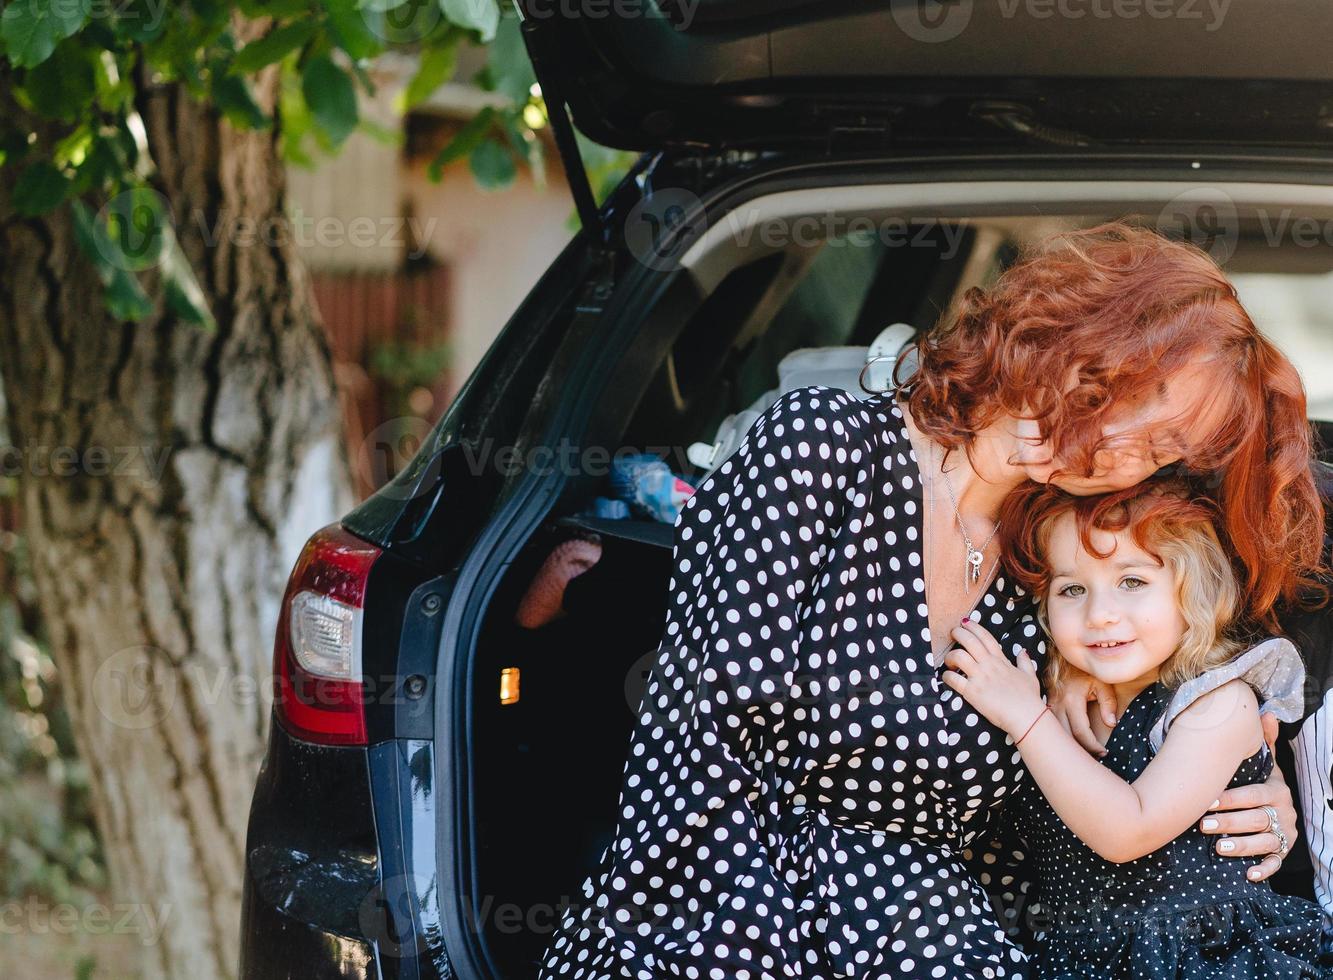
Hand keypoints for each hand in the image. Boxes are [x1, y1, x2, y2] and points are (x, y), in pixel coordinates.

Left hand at [940, 618, 1043, 736]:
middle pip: (970, 641)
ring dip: (950, 656)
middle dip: (958, 633)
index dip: (974, 627)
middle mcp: (989, 665)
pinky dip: (946, 676)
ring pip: (959, 656)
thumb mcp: (1030, 676)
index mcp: (1001, 661)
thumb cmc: (1029, 699)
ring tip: (949, 661)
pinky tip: (946, 677)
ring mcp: (980, 678)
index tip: (965, 622)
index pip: (986, 637)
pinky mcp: (972, 692)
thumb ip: (1025, 662)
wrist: (1027, 716)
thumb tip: (1023, 651)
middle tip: (952, 633)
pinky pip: (953, 679)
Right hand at [1047, 660, 1119, 758]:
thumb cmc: (1087, 672)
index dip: (1093, 746)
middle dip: (1080, 751)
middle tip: (1094, 758)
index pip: (1081, 731)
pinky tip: (1069, 744)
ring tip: (1083, 755)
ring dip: (1068, 746)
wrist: (1066, 658)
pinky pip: (1050, 727)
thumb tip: (1111, 723)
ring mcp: (1048, 705)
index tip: (1104, 752)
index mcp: (1072, 699)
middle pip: (1065, 736)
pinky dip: (1060, 737)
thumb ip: (1108, 704)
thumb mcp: (1102, 684)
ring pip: (1055, 733)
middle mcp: (1057, 704)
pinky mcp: (1045, 706)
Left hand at [1198, 712, 1296, 882]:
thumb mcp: (1261, 763)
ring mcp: (1283, 835)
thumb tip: (1266, 713)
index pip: (1255, 795)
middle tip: (1203, 825)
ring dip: (1242, 846)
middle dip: (1230, 823)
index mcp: (1276, 790)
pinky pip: (1276, 864)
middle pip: (1257, 820)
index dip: (1232, 799)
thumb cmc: (1257, 782)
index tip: (1208, 800)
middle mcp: (1284, 813)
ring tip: (1218, 847)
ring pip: (1265, 842)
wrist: (1270, 809)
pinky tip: (1248, 874)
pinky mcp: (1281, 853)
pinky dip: (1264, 870)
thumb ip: (1263, 742)